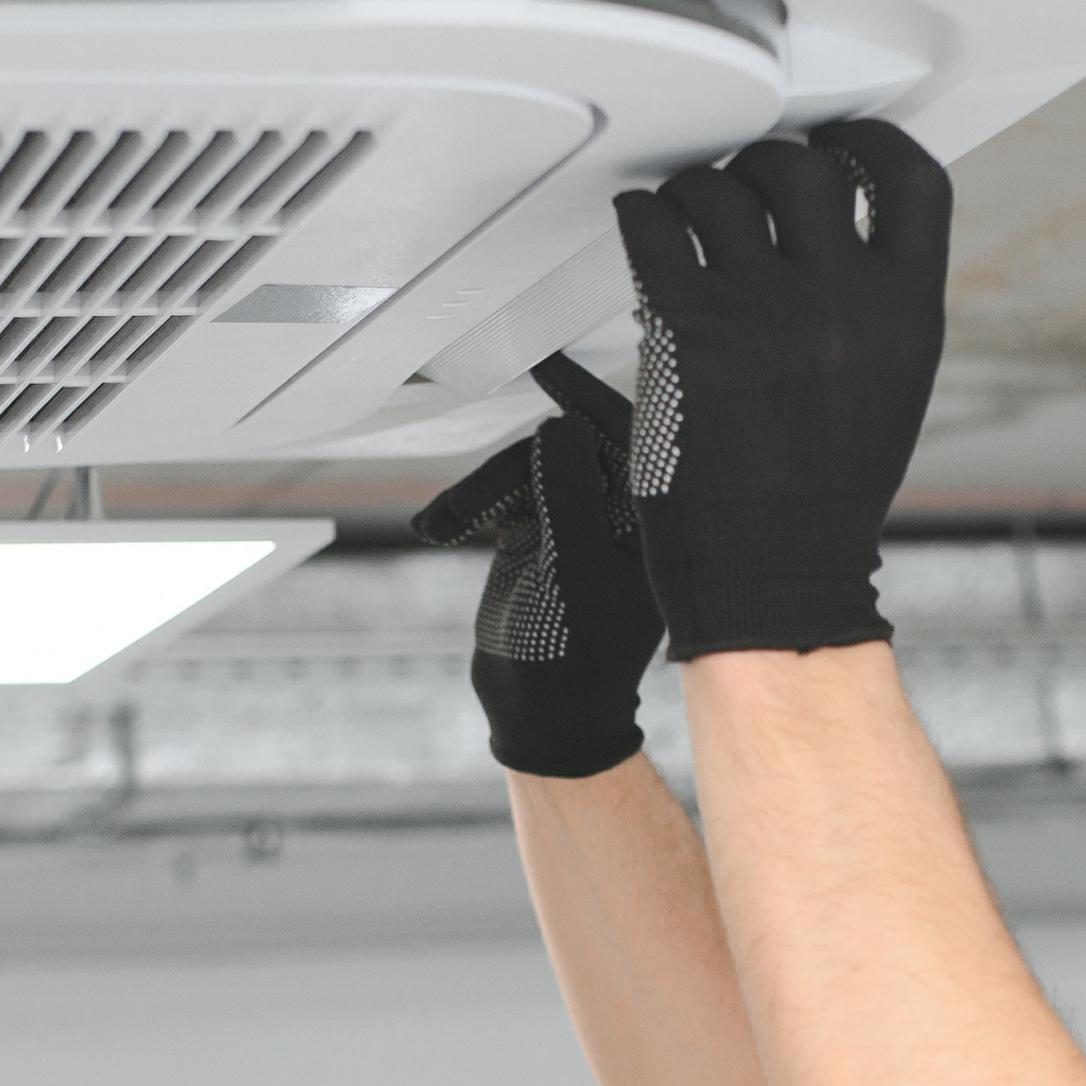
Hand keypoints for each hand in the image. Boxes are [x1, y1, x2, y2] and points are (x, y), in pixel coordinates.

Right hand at [411, 355, 664, 777]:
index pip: (625, 436)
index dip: (588, 396)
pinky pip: (500, 495)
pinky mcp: (538, 534)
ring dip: (476, 492)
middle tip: (465, 510)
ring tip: (441, 524)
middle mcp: (617, 513)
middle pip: (560, 449)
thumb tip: (558, 427)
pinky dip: (466, 507)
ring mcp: (576, 521)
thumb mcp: (575, 572)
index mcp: (649, 520)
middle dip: (505, 471)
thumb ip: (568, 494)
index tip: (549, 367)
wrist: (544, 718)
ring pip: (522, 469)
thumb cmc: (577, 661)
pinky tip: (436, 526)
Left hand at [612, 119, 951, 660]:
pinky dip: (643, 217)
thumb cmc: (821, 501)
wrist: (771, 573)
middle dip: (765, 165)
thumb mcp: (888, 390)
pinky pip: (656, 231)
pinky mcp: (689, 329)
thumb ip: (874, 308)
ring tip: (684, 218)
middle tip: (742, 186)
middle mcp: (842, 298)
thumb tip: (839, 244)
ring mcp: (763, 309)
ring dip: (697, 192)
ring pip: (721, 190)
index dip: (866, 142)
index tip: (836, 139)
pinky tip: (643, 226)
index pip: (909, 178)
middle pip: (803, 165)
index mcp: (907, 312)